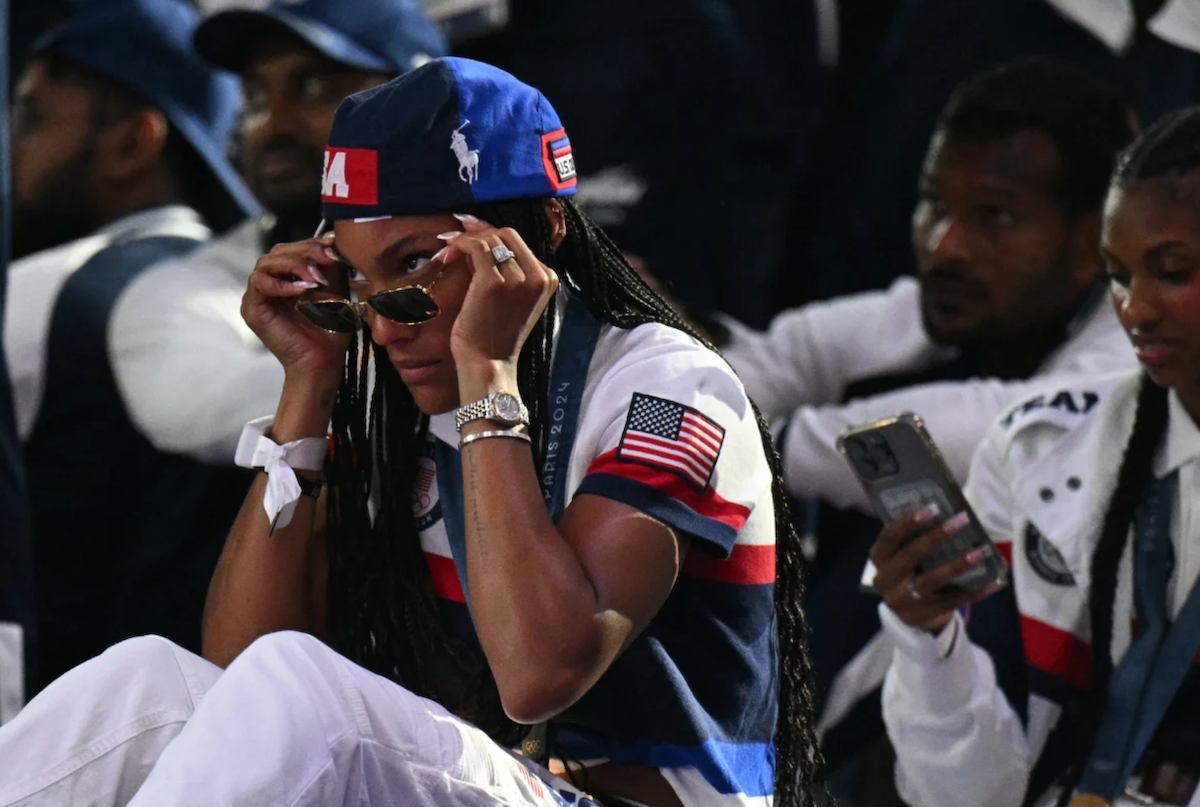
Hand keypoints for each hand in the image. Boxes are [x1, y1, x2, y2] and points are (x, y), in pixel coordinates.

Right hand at [242, 234, 349, 384]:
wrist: (323, 361)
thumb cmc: (331, 329)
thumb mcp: (335, 289)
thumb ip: (330, 265)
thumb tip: (331, 239)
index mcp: (288, 277)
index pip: (293, 248)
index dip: (312, 244)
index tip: (334, 249)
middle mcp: (270, 283)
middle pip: (279, 251)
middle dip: (305, 252)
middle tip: (328, 260)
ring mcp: (258, 296)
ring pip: (266, 262)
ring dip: (294, 265)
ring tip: (315, 280)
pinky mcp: (251, 308)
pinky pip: (259, 283)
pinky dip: (281, 283)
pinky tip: (302, 290)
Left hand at [440, 214, 559, 395]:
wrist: (488, 365)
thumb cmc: (494, 336)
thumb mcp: (511, 299)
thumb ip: (506, 270)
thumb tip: (479, 238)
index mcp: (547, 279)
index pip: (518, 242)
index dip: (490, 234)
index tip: (468, 233)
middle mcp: (538, 276)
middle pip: (506, 234)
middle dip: (477, 232)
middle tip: (453, 240)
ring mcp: (518, 278)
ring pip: (489, 238)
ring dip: (463, 240)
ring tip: (446, 252)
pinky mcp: (493, 282)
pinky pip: (475, 246)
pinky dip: (458, 245)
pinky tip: (446, 256)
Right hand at [870, 508, 1001, 633]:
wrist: (908, 613)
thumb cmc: (909, 573)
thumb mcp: (902, 557)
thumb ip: (914, 540)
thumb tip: (948, 515)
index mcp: (879, 559)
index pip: (889, 538)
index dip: (907, 523)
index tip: (931, 509)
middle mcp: (885, 580)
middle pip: (910, 556)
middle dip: (936, 537)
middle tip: (961, 521)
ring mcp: (902, 601)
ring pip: (931, 580)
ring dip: (957, 565)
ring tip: (979, 552)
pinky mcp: (921, 616)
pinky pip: (950, 602)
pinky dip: (973, 592)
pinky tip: (993, 582)